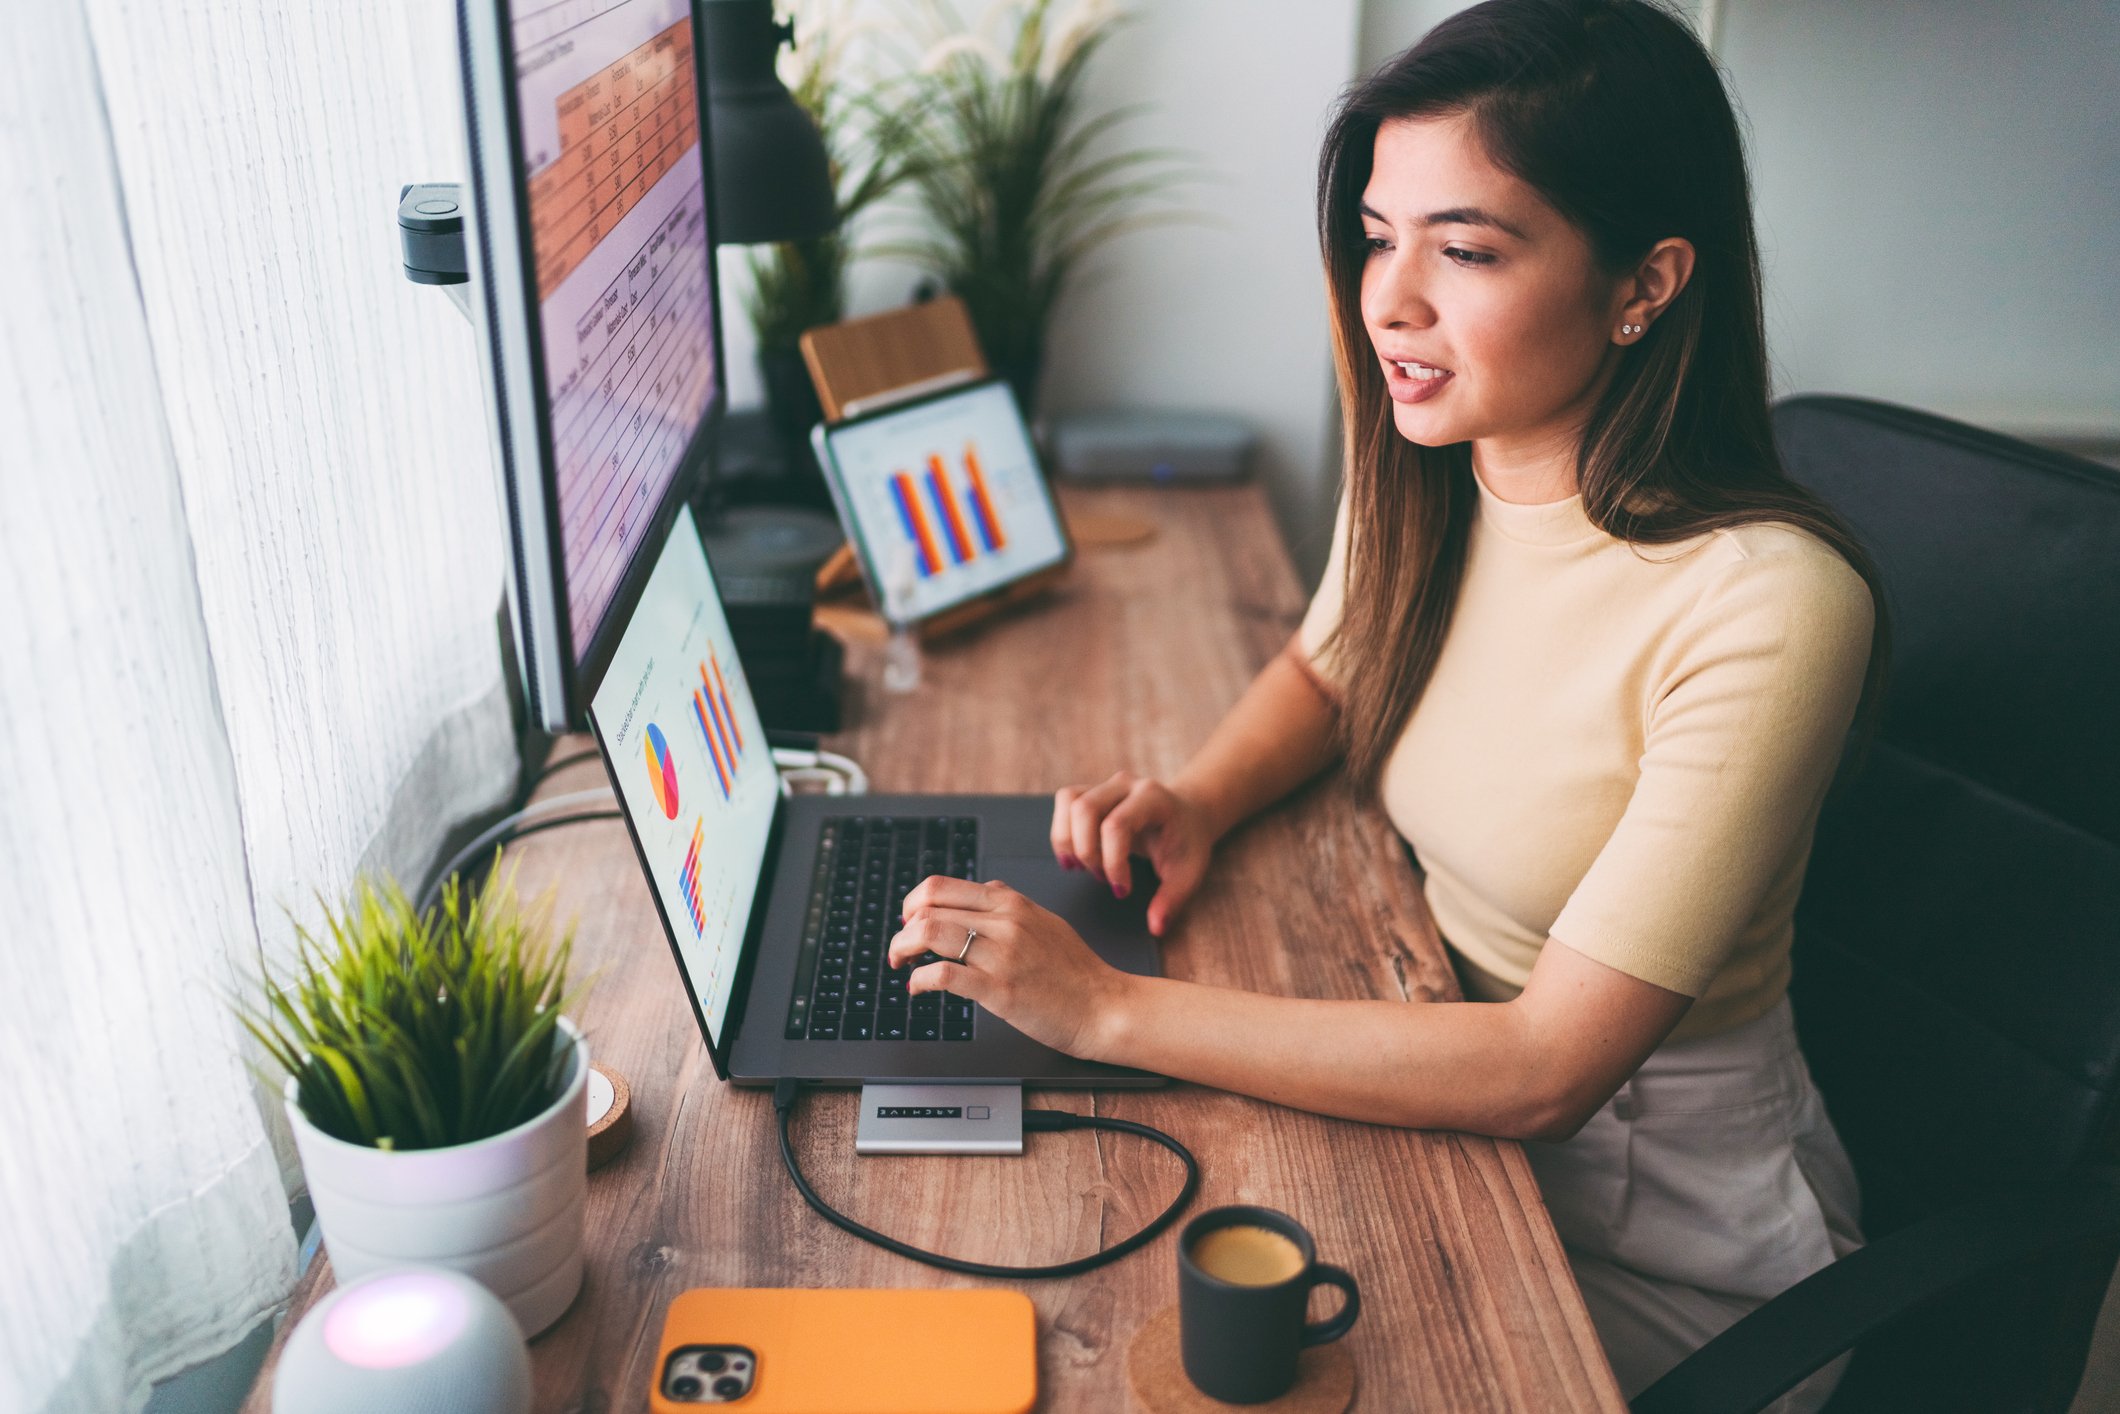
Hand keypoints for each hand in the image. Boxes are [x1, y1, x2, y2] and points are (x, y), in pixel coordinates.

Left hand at [889, 876, 1133, 1059]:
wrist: (1103, 1006)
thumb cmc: (1076, 971)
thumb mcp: (1044, 921)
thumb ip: (1011, 904)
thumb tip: (982, 888)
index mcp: (1011, 902)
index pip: (941, 886)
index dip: (913, 903)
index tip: (909, 922)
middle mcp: (1005, 922)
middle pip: (928, 908)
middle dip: (902, 929)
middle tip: (900, 948)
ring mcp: (1002, 954)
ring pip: (930, 934)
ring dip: (903, 950)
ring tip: (901, 965)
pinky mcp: (1000, 989)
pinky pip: (944, 975)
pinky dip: (920, 980)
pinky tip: (918, 989)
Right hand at [1051, 771, 1217, 936]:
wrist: (1189, 815)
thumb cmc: (1187, 844)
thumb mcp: (1187, 874)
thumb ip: (1171, 900)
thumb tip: (1155, 928)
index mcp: (1154, 799)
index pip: (1116, 825)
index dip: (1112, 863)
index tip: (1122, 891)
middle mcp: (1127, 785)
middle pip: (1085, 809)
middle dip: (1086, 852)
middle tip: (1101, 879)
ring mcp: (1108, 785)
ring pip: (1069, 800)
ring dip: (1068, 840)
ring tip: (1082, 868)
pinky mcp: (1094, 791)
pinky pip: (1066, 801)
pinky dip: (1063, 830)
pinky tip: (1076, 856)